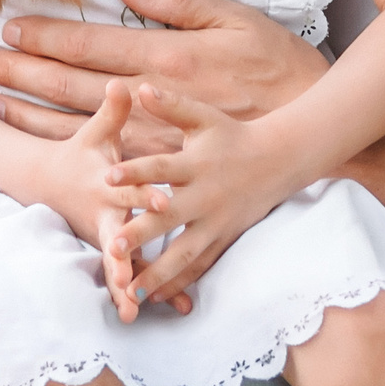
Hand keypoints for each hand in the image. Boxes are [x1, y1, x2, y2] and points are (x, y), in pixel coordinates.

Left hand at [0, 0, 329, 153]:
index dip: (45, 37)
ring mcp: (154, 141)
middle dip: (21, 73)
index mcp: (166, 57)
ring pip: (79, 130)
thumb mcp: (235, 18)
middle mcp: (151, 102)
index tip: (8, 28)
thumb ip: (180, 1)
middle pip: (71, 88)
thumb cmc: (276, 66)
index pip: (90, 46)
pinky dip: (67, 157)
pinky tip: (41, 153)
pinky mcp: (163, 169)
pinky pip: (104, 164)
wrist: (309, 127)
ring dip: (32, 116)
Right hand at [25, 81, 198, 322]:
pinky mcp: (111, 251)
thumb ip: (112, 112)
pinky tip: (146, 314)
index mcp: (106, 185)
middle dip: (125, 259)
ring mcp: (104, 237)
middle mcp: (104, 215)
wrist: (46, 183)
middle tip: (134, 280)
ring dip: (123, 288)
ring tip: (133, 312)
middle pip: (115, 239)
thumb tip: (122, 83)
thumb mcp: (95, 134)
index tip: (163, 204)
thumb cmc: (80, 155)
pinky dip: (132, 295)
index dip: (145, 196)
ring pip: (116, 266)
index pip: (129, 190)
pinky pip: (124, 276)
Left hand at [104, 84, 310, 307]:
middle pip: (168, 218)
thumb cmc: (232, 136)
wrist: (278, 160)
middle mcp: (204, 197)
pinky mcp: (222, 240)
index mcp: (195, 164)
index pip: (160, 167)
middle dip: (141, 233)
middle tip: (113, 246)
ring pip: (183, 252)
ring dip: (157, 271)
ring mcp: (214, 223)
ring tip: (130, 291)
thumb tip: (139, 87)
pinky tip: (155, 299)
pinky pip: (199, 266)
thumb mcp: (203, 117)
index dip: (134, 172)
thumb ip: (171, 106)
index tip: (106, 177)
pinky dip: (179, 283)